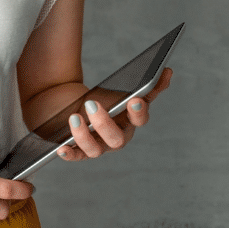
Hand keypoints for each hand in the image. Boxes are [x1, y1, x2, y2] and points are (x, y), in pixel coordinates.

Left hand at [57, 67, 172, 160]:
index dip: (139, 112)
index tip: (135, 100)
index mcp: (130, 121)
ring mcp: (98, 146)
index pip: (140, 119)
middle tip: (92, 104)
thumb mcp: (120, 90)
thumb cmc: (100, 98)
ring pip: (95, 149)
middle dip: (105, 123)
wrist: (70, 103)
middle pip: (116, 138)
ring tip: (74, 117)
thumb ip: (146, 84)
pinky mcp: (78, 150)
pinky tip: (61, 149)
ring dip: (84, 136)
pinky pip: (75, 156)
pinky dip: (69, 154)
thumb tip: (167, 71)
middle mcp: (117, 137)